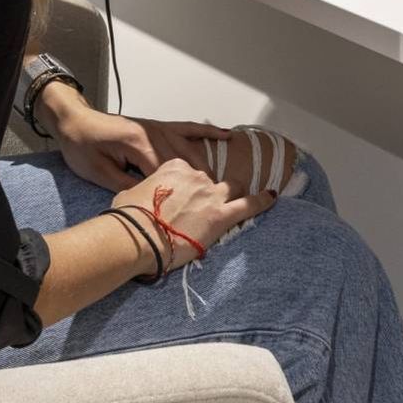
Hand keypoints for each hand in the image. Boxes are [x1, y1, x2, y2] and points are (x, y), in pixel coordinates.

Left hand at [46, 89, 229, 191]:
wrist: (74, 122)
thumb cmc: (82, 148)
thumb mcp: (99, 173)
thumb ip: (127, 185)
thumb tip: (153, 199)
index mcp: (139, 145)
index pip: (166, 174)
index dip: (178, 194)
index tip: (191, 211)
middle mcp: (154, 133)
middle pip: (184, 161)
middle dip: (198, 181)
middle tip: (213, 201)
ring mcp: (158, 128)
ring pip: (190, 147)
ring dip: (205, 164)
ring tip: (219, 184)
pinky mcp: (158, 126)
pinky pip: (188, 128)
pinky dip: (207, 131)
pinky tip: (226, 135)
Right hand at [113, 158, 276, 269]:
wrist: (139, 235)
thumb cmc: (129, 216)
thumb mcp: (131, 193)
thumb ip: (145, 190)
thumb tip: (142, 198)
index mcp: (175, 167)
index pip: (188, 172)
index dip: (187, 185)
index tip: (182, 196)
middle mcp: (196, 176)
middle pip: (211, 179)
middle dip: (209, 190)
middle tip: (202, 205)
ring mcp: (211, 194)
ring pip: (231, 187)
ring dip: (233, 193)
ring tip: (236, 199)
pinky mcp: (221, 215)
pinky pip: (248, 205)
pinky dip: (262, 200)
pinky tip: (272, 196)